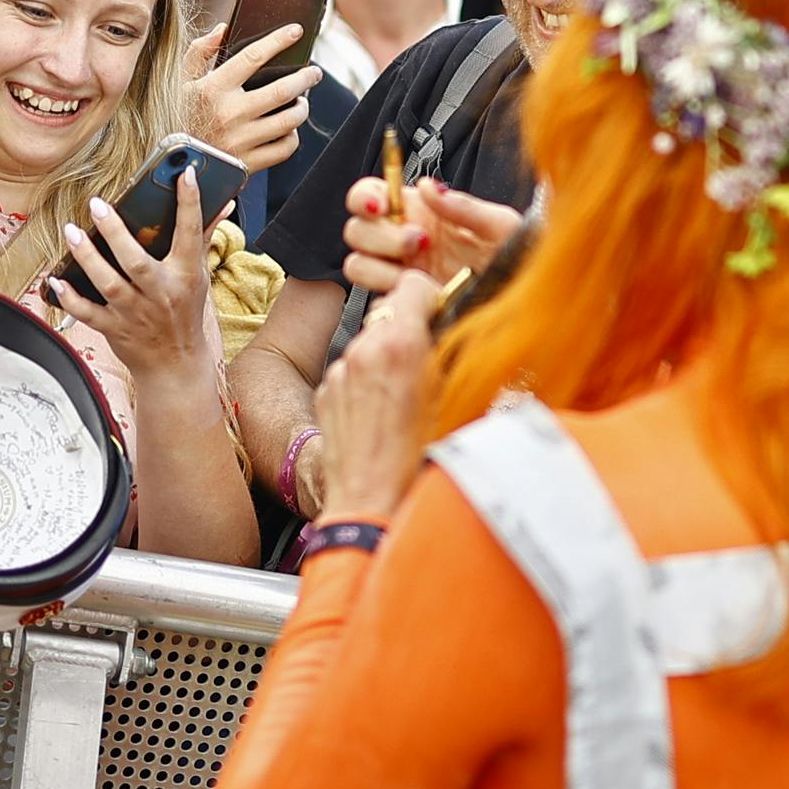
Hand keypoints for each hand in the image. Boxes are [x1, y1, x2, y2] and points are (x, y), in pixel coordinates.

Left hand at [44, 175, 221, 382]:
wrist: (175, 364)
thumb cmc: (185, 312)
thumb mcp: (199, 275)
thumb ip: (204, 237)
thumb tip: (225, 204)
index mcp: (185, 275)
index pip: (190, 233)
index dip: (189, 202)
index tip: (182, 173)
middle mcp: (160, 293)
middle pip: (137, 261)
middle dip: (115, 232)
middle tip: (97, 205)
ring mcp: (135, 312)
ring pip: (109, 284)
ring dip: (88, 258)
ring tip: (71, 231)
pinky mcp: (114, 328)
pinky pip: (88, 313)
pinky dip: (70, 299)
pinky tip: (55, 280)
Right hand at [190, 25, 320, 173]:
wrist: (169, 164)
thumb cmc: (177, 117)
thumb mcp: (180, 82)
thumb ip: (199, 52)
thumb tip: (222, 29)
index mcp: (213, 88)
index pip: (253, 56)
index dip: (279, 40)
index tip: (296, 31)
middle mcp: (229, 113)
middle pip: (283, 90)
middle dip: (306, 78)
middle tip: (314, 73)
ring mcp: (240, 140)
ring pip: (289, 120)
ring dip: (303, 107)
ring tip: (302, 101)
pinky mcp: (248, 164)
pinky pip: (284, 149)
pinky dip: (292, 137)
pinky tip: (288, 129)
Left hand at [310, 271, 440, 519]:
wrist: (369, 504)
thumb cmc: (419, 462)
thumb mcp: (454, 402)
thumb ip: (456, 357)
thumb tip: (461, 334)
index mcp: (401, 345)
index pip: (413, 284)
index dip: (431, 298)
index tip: (440, 316)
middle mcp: (364, 350)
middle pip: (390, 312)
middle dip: (410, 330)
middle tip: (428, 362)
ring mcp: (340, 370)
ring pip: (370, 341)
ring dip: (387, 356)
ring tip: (404, 396)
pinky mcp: (326, 391)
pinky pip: (352, 369)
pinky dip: (367, 380)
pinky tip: (381, 413)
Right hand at [340, 175, 522, 299]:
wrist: (525, 304)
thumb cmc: (518, 259)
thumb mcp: (500, 227)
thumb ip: (465, 206)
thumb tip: (429, 187)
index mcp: (421, 211)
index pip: (370, 195)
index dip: (365, 198)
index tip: (381, 206)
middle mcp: (403, 239)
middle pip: (357, 229)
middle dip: (382, 235)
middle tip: (419, 242)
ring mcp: (400, 271)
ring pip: (357, 263)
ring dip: (381, 267)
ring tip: (419, 274)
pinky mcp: (402, 300)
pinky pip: (374, 297)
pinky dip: (388, 294)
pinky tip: (420, 293)